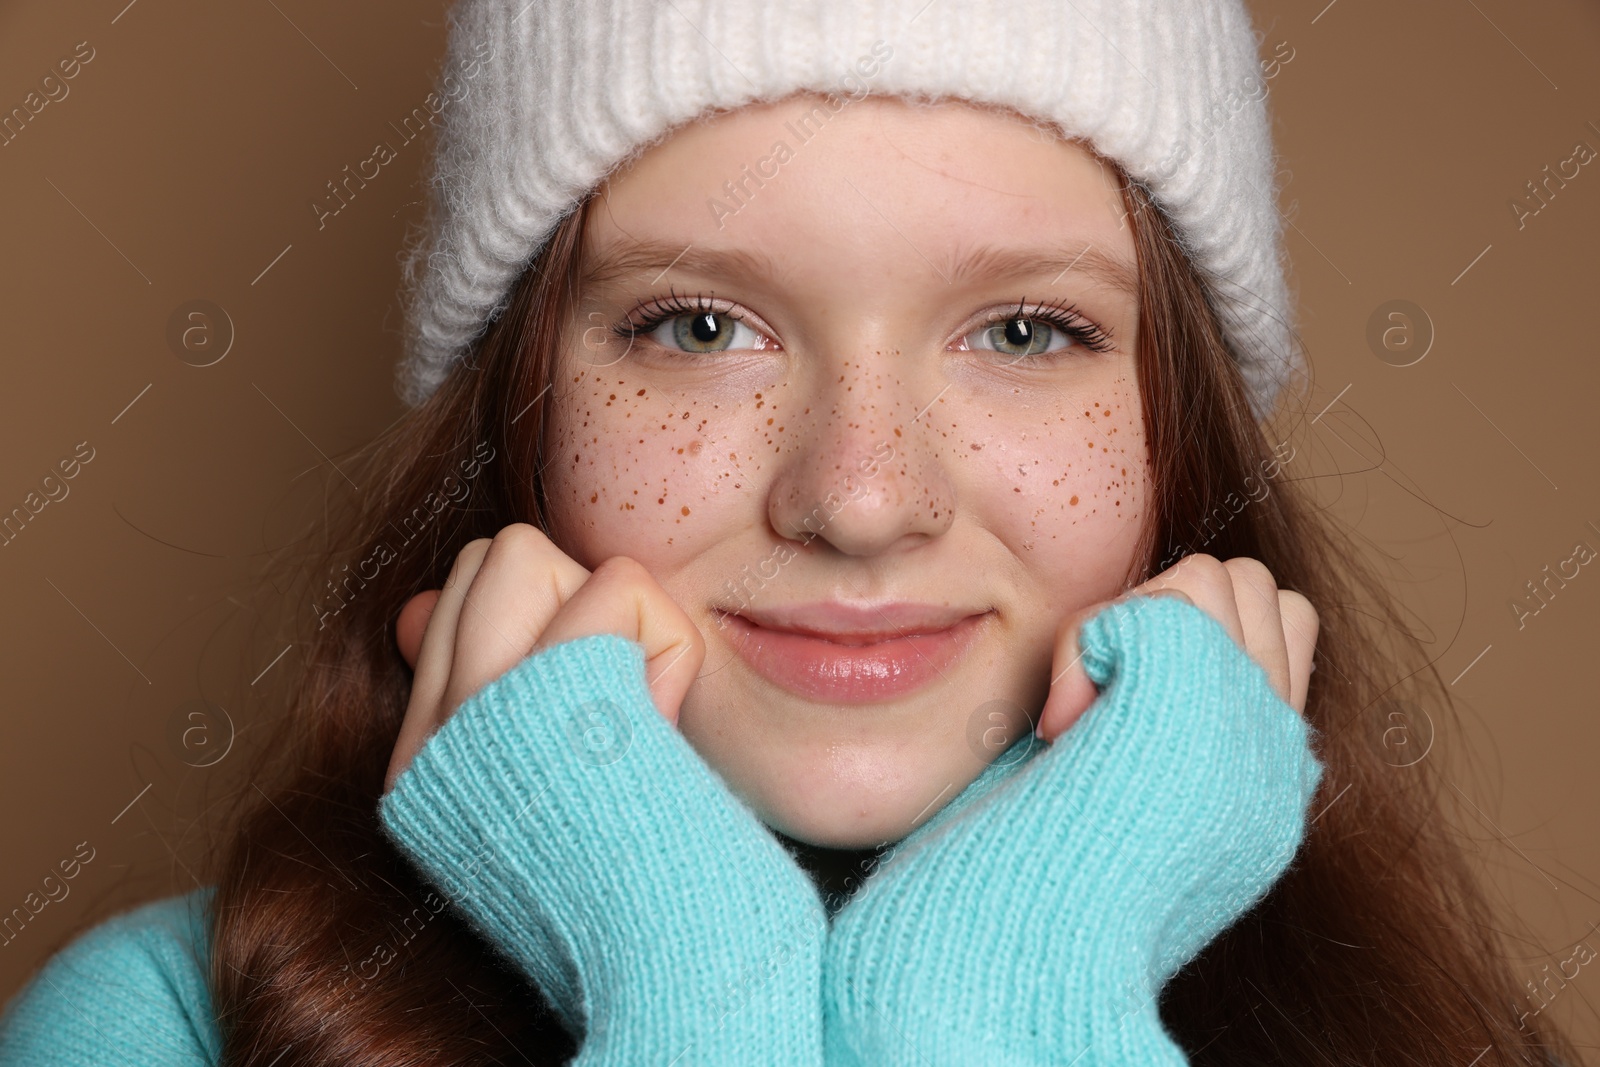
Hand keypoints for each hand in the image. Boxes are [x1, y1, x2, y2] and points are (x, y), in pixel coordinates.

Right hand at [377, 524, 827, 1062]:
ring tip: (637, 717)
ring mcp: (469, 722)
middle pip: (490, 561)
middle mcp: (426, 748)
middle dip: (576, 606)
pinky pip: (615, 588)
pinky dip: (664, 642)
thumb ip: (495, 695)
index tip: (600, 718)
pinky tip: (664, 730)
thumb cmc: (649, 888)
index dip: (550, 629)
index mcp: (427, 772)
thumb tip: (416, 609)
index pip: (452, 604)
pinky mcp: (533, 703)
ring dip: (613, 615)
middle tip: (619, 715)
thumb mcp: (554, 792)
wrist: (685, 976)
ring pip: (526, 554)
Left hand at [822, 557, 1325, 1064]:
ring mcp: (1250, 737)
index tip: (1097, 721)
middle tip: (1085, 719)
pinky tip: (1057, 726)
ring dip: (1133, 619)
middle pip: (1256, 592)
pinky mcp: (1204, 714)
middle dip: (1164, 615)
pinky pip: (1172, 598)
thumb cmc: (1002, 892)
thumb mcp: (1096, 802)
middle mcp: (1274, 765)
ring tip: (1073, 724)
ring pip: (1221, 580)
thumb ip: (1137, 726)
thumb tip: (1124, 661)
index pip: (1279, 632)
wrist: (986, 972)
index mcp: (1256, 789)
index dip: (1184, 638)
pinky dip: (1097, 638)